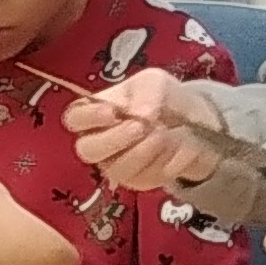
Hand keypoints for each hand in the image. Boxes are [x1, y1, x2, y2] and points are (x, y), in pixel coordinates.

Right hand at [67, 66, 221, 192]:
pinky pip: (145, 177)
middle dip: (114, 139)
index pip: (74, 119)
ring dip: (143, 151)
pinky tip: (177, 144)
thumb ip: (148, 92)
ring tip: (164, 134)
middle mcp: (99, 143)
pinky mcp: (138, 181)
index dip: (89, 117)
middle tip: (140, 127)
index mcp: (95, 113)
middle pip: (87, 150)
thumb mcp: (156, 83)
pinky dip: (164, 160)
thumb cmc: (161, 98)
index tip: (113, 112)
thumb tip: (143, 114)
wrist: (191, 123)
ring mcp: (117, 166)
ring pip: (117, 169)